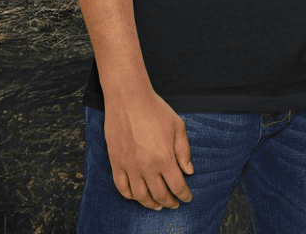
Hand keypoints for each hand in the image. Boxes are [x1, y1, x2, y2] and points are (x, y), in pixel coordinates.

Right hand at [103, 89, 193, 209]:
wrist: (129, 100)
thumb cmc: (156, 110)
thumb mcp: (178, 126)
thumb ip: (184, 151)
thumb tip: (189, 171)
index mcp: (164, 158)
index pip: (177, 185)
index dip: (184, 194)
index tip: (188, 198)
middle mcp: (146, 167)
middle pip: (159, 194)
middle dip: (169, 202)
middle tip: (175, 204)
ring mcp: (129, 167)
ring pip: (140, 196)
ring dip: (150, 204)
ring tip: (158, 205)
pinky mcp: (116, 164)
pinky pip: (122, 188)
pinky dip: (130, 196)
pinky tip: (138, 196)